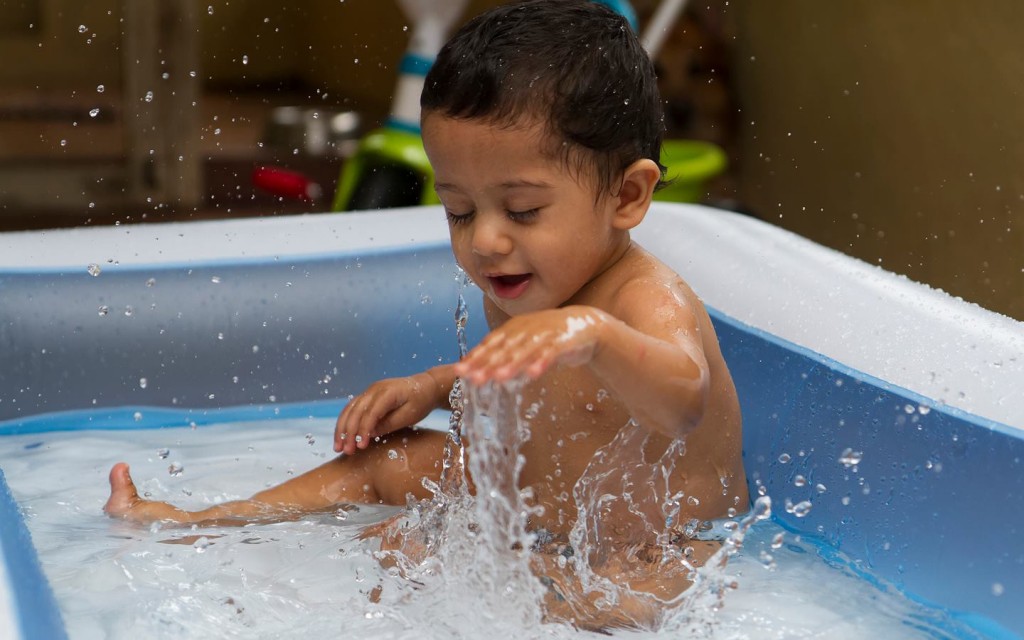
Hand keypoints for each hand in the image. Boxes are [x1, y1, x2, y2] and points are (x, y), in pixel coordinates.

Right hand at [334, 372, 441, 454]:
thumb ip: (390, 424)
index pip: (370, 413)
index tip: (360, 447)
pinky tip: (342, 436)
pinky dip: (345, 422)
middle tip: (345, 451)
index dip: (363, 430)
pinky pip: (352, 408)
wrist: (426, 385)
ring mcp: (369, 391)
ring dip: (342, 428)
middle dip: (348, 432)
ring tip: (337, 447)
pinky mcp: (368, 395)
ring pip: (349, 409)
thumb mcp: (410, 415)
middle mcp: (374, 389)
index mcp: (388, 392)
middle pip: (355, 411)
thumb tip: (369, 434)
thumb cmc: (421, 401)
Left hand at [454, 306, 608, 385]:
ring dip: (511, 364)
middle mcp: (526, 328)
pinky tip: (534, 374)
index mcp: (514, 328)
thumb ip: (503, 355)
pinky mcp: (563, 341)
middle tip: (473, 378)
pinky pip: (551, 352)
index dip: (475, 357)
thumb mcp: (523, 343)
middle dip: (487, 363)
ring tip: (499, 378)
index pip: (490, 343)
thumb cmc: (547, 337)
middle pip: (503, 348)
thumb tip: (478, 371)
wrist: (584, 325)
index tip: (460, 372)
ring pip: (525, 350)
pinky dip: (542, 362)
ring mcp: (545, 334)